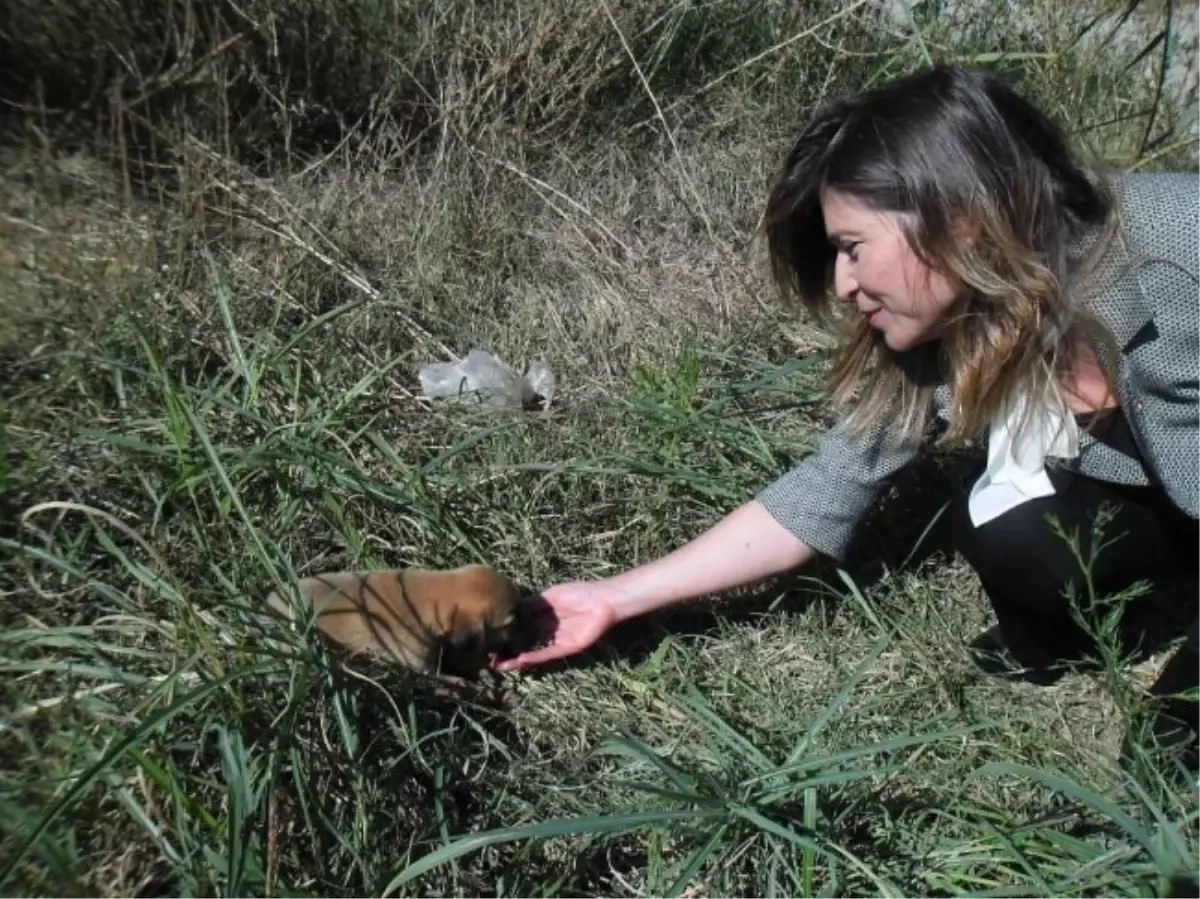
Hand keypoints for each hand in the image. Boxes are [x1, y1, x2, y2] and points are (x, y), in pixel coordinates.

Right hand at [493, 580, 619, 671]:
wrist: (602, 601)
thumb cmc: (578, 593)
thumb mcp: (550, 596)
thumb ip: (532, 604)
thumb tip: (511, 608)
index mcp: (543, 614)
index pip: (521, 625)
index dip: (506, 631)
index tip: (489, 636)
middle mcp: (547, 629)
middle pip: (523, 641)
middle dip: (507, 649)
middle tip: (488, 656)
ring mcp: (555, 640)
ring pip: (531, 651)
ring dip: (515, 658)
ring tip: (497, 665)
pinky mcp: (565, 648)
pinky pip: (546, 654)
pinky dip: (532, 658)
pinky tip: (517, 661)